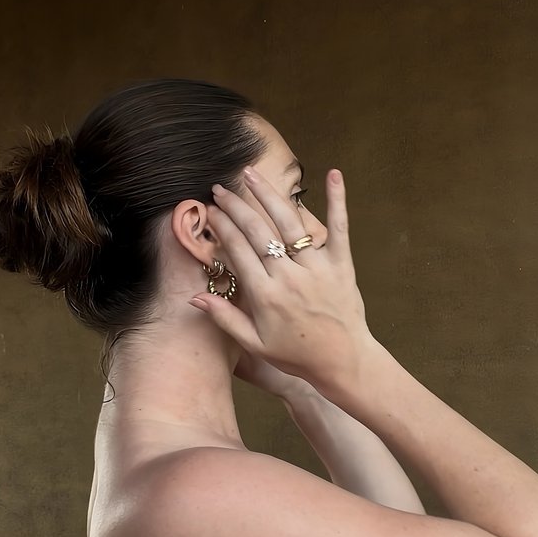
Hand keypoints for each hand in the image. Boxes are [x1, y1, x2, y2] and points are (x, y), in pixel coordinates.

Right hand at [189, 166, 372, 395]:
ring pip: (289, 222)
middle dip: (235, 206)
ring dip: (268, 195)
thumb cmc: (296, 355)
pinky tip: (333, 174)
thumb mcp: (254, 344)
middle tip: (220, 189)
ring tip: (251, 174)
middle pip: (257, 231)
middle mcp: (288, 276)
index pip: (237, 250)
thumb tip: (194, 296)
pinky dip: (337, 200)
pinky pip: (339, 228)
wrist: (343, 362)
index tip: (209, 210)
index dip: (221, 226)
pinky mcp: (340, 265)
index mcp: (264, 295)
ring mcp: (316, 268)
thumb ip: (225, 317)